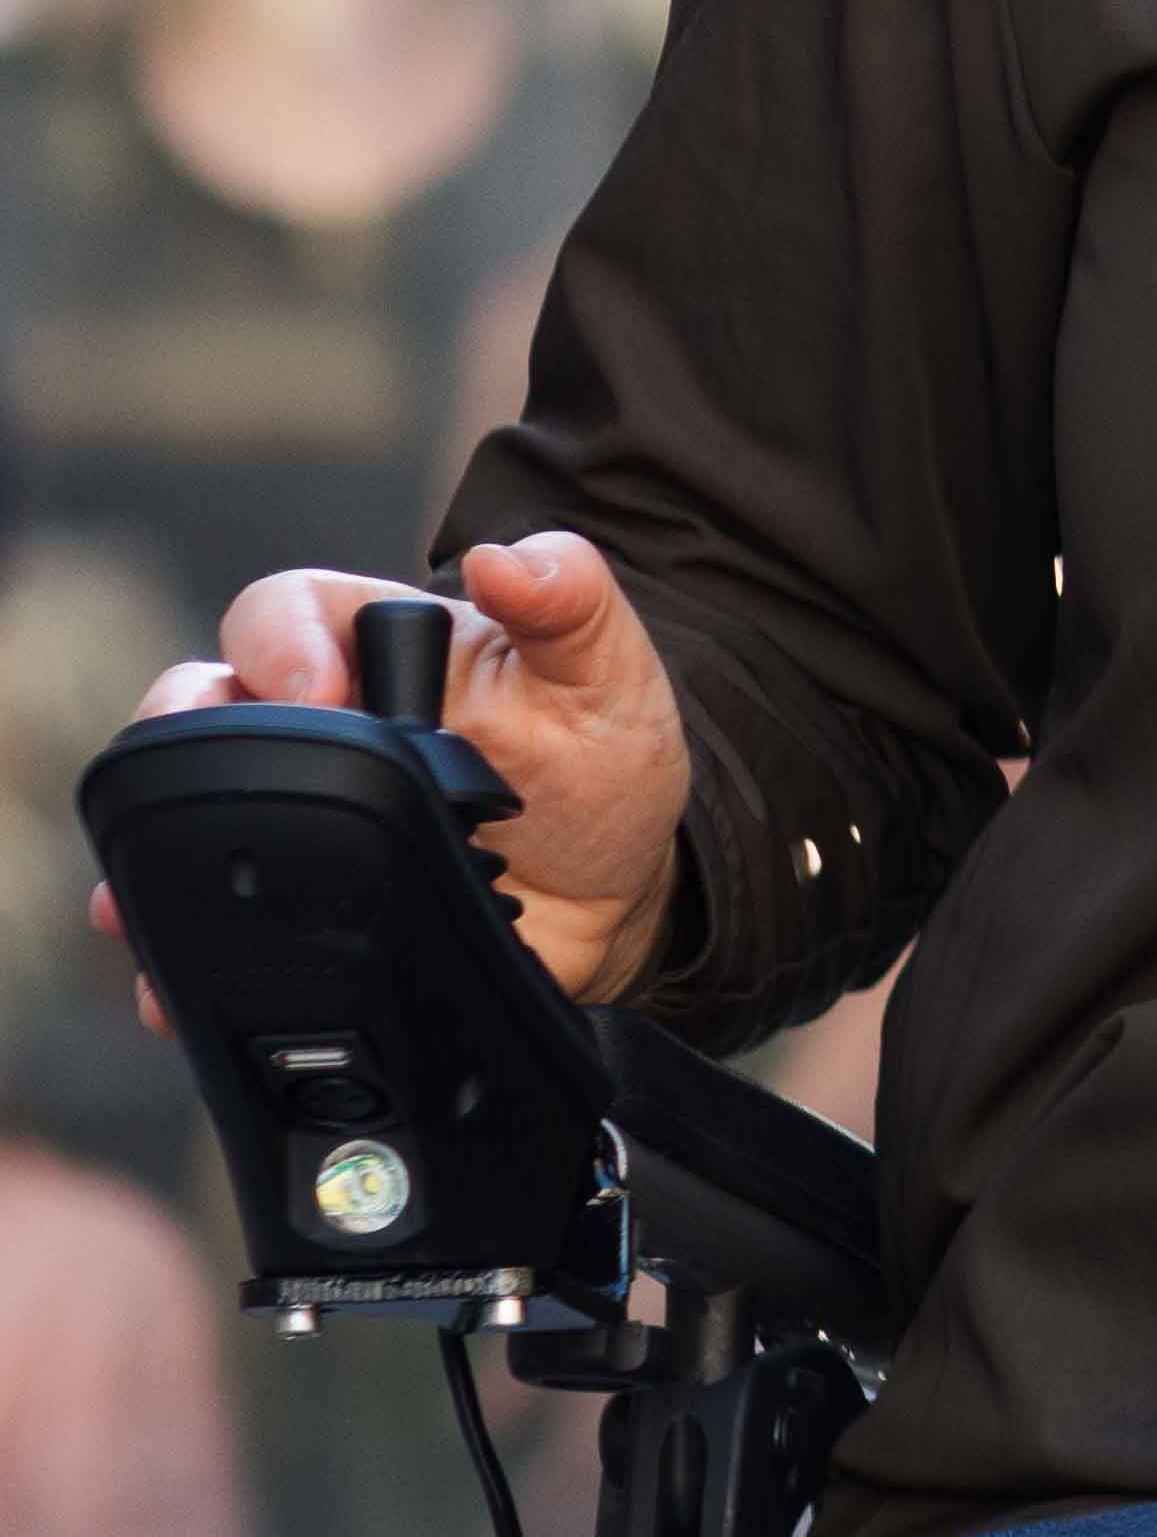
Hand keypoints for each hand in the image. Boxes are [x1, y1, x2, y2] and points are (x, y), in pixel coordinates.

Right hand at [135, 540, 689, 1006]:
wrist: (613, 889)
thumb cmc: (601, 760)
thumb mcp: (607, 675)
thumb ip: (572, 604)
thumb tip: (503, 561)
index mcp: (376, 646)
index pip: (283, 610)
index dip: (278, 641)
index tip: (316, 688)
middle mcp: (318, 723)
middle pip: (201, 703)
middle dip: (187, 732)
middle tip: (231, 779)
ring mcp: (300, 808)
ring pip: (185, 802)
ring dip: (165, 841)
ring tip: (164, 885)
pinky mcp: (298, 890)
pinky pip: (213, 907)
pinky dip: (185, 940)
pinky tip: (180, 974)